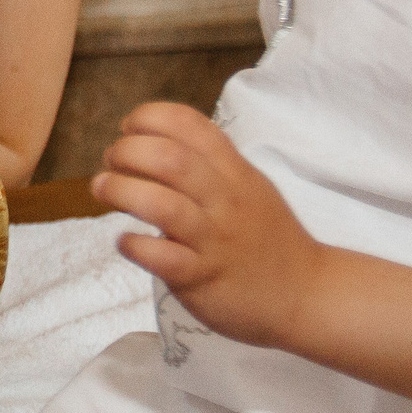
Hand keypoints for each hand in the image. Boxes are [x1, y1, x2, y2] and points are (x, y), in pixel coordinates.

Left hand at [90, 101, 324, 346]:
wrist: (307, 294)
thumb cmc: (267, 237)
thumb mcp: (248, 185)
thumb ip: (208, 163)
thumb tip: (150, 141)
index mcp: (235, 170)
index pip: (189, 124)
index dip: (148, 117)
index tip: (129, 129)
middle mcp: (225, 199)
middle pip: (169, 159)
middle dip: (127, 152)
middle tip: (111, 163)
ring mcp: (214, 239)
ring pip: (162, 205)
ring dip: (121, 191)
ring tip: (103, 190)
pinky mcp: (203, 277)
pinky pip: (163, 257)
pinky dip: (135, 245)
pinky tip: (125, 241)